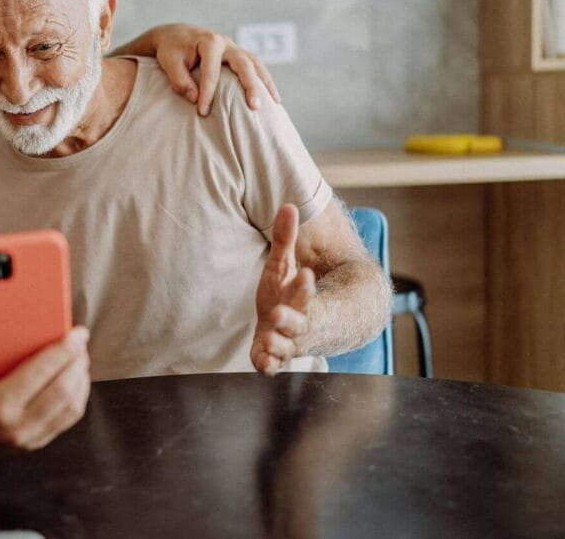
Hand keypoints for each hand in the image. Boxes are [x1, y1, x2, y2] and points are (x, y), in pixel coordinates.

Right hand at [0, 307, 90, 450]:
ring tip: (79, 356)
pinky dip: (78, 394)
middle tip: (80, 341)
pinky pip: (68, 417)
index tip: (77, 333)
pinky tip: (75, 376)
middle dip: (77, 362)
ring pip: (71, 406)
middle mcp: (17, 425)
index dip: (63, 350)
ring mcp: (29, 438)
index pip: (41, 373)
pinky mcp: (37, 441)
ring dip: (80, 378)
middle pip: (63, 391)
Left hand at [146, 23, 279, 115]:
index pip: (212, 71)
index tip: (203, 113)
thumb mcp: (169, 62)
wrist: (175, 35)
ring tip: (274, 104)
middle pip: (244, 64)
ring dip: (266, 83)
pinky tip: (272, 98)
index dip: (207, 93)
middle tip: (254, 107)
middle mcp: (226, 42)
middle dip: (250, 86)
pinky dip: (264, 81)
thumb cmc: (171, 50)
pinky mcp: (238, 55)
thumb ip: (180, 80)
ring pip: (256, 64)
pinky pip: (255, 67)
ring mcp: (234, 48)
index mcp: (209, 41)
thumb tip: (195, 98)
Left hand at [252, 204, 314, 375]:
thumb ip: (285, 239)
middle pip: (298, 322)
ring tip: (269, 339)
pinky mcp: (274, 355)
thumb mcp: (283, 264)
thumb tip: (287, 204)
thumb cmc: (288, 292)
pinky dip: (268, 365)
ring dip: (278, 344)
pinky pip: (272, 364)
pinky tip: (264, 365)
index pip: (305, 291)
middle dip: (289, 319)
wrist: (307, 328)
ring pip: (287, 347)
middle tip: (278, 315)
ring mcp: (288, 341)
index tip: (306, 275)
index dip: (304, 286)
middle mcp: (299, 322)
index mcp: (301, 297)